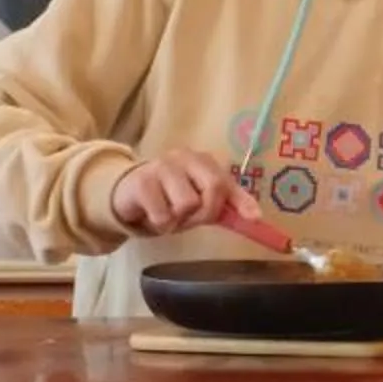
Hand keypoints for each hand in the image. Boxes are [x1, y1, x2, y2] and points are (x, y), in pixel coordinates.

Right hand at [107, 148, 257, 235]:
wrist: (126, 191)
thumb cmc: (169, 196)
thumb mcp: (199, 200)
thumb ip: (225, 206)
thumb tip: (256, 218)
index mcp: (202, 160)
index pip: (227, 181)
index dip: (242, 200)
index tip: (255, 218)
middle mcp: (185, 157)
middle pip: (213, 188)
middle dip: (207, 212)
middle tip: (192, 219)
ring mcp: (162, 167)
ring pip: (188, 204)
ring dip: (180, 220)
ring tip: (169, 214)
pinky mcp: (142, 182)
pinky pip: (163, 215)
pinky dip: (161, 224)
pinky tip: (153, 215)